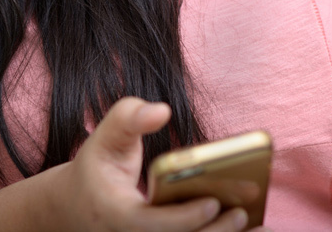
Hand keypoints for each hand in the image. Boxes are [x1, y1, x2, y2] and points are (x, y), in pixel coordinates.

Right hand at [47, 97, 262, 231]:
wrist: (75, 206)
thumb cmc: (99, 166)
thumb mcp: (106, 136)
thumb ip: (129, 117)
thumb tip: (160, 111)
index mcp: (113, 215)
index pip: (146, 226)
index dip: (181, 219)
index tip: (212, 202)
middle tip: (242, 214)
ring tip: (256, 225)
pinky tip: (251, 230)